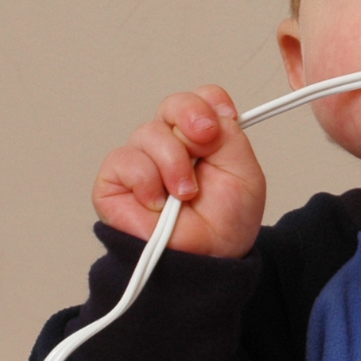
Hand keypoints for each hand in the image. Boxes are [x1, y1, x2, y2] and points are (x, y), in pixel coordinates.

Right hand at [92, 86, 265, 257]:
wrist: (207, 260)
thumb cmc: (225, 224)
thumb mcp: (245, 173)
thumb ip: (230, 136)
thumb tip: (212, 111)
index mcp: (203, 139)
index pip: (201, 100)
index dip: (209, 104)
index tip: (221, 124)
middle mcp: (172, 144)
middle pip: (173, 104)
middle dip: (191, 118)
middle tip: (204, 142)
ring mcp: (143, 160)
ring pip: (150, 132)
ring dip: (174, 163)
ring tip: (186, 194)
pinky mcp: (115, 180)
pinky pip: (125, 159)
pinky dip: (147, 180)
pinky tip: (159, 202)